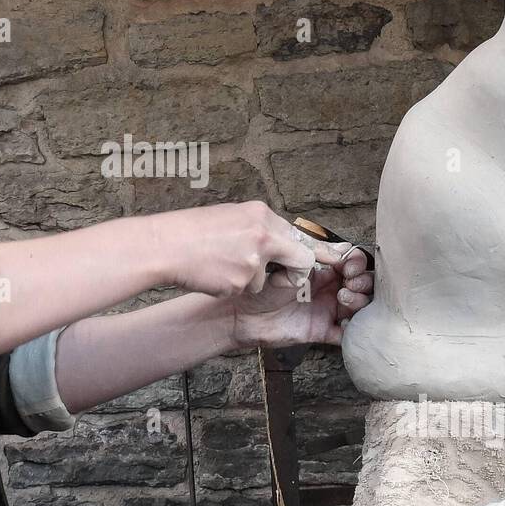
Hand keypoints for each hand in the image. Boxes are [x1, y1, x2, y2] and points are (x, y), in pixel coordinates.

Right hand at [151, 201, 349, 297]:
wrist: (164, 246)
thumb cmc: (191, 233)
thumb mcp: (230, 219)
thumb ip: (258, 229)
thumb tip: (279, 238)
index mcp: (260, 215)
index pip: (298, 236)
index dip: (317, 250)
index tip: (341, 258)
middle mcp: (263, 234)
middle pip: (298, 259)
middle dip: (291, 273)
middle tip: (272, 276)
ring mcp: (254, 259)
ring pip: (267, 279)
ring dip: (250, 280)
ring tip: (221, 267)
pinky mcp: (242, 281)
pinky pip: (248, 290)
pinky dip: (233, 287)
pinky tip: (214, 276)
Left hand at [226, 242, 372, 348]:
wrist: (241, 311)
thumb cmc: (259, 284)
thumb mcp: (287, 263)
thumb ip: (312, 255)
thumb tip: (341, 249)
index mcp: (322, 269)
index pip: (352, 263)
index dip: (356, 262)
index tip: (347, 265)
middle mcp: (328, 289)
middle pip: (362, 284)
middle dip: (362, 281)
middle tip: (349, 281)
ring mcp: (325, 310)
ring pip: (358, 307)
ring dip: (358, 301)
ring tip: (342, 297)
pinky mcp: (320, 331)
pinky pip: (345, 334)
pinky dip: (352, 330)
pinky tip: (346, 323)